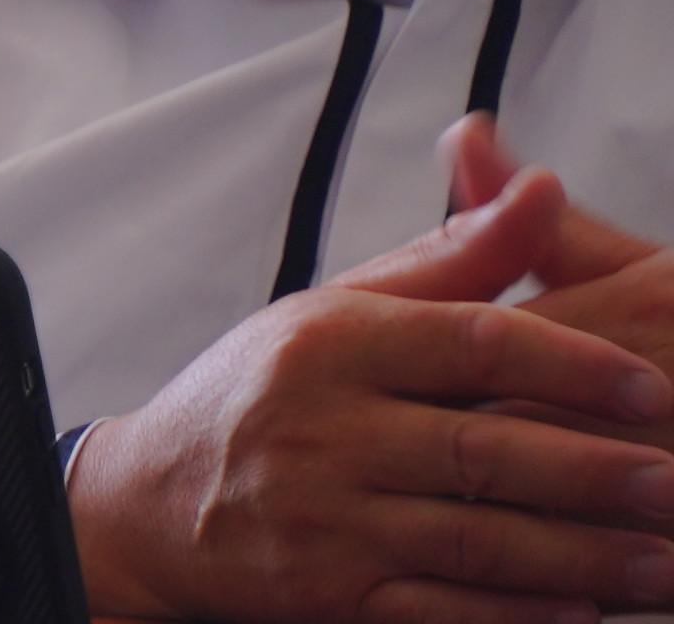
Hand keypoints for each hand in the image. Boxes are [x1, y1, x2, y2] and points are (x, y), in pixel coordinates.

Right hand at [61, 169, 673, 623]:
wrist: (144, 504)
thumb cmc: (253, 397)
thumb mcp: (335, 309)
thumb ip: (449, 259)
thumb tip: (533, 185)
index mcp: (329, 342)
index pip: (470, 343)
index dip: (569, 364)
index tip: (649, 386)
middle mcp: (321, 429)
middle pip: (485, 450)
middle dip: (598, 473)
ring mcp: (324, 521)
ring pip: (478, 542)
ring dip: (586, 558)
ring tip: (666, 564)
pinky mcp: (328, 597)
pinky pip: (438, 613)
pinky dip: (514, 616)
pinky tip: (582, 611)